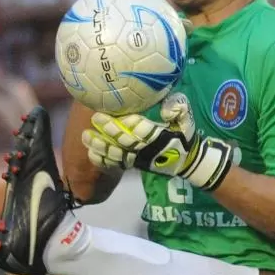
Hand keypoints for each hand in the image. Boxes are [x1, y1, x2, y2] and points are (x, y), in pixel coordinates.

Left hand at [82, 95, 232, 189]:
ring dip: (102, 146)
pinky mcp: (135, 166)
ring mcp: (140, 160)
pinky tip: (91, 154)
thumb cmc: (184, 136)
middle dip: (110, 131)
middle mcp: (149, 151)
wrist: (186, 161)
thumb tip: (165, 107)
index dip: (128, 123)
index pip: (143, 130)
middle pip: (127, 142)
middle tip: (95, 119)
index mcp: (162, 137)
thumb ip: (180, 109)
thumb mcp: (187, 121)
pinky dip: (104, 161)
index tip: (119, 113)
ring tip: (86, 137)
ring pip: (118, 154)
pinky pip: (117, 164)